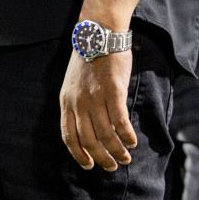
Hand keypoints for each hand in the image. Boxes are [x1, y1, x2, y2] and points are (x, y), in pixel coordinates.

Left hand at [59, 49, 136, 171]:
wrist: (98, 33)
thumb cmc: (88, 58)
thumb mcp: (73, 83)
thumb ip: (77, 103)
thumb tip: (87, 127)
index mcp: (66, 100)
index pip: (69, 136)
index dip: (78, 154)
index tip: (88, 165)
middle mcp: (78, 102)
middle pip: (89, 140)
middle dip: (101, 158)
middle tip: (112, 166)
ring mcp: (95, 97)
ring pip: (106, 135)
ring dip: (117, 151)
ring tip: (126, 157)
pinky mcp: (113, 91)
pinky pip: (120, 122)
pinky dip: (127, 135)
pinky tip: (132, 141)